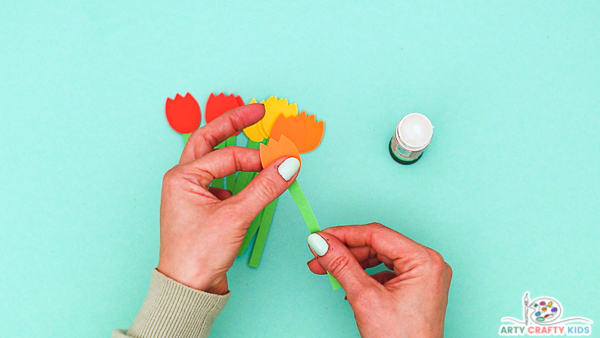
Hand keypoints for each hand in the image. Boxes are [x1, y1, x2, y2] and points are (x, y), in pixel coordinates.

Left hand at [158, 103, 299, 294]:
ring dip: (235, 147)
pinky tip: (251, 177)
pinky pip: (221, 179)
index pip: (227, 156)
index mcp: (182, 177)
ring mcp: (192, 192)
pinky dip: (237, 174)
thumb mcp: (236, 216)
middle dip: (233, 124)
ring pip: (214, 159)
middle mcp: (183, 180)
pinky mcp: (202, 206)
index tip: (284, 159)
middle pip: (209, 140)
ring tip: (254, 133)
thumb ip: (265, 187)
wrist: (188, 288)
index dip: (258, 157)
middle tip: (257, 110)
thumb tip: (288, 163)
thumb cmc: (198, 254)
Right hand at [307, 223, 451, 337]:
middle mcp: (427, 264)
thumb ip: (341, 265)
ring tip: (328, 270)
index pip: (376, 234)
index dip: (344, 234)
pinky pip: (384, 271)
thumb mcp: (365, 298)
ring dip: (351, 263)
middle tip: (318, 256)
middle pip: (377, 245)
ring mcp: (422, 276)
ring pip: (379, 257)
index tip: (319, 237)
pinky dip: (363, 275)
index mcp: (424, 260)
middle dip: (344, 251)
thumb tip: (322, 244)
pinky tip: (347, 283)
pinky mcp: (415, 288)